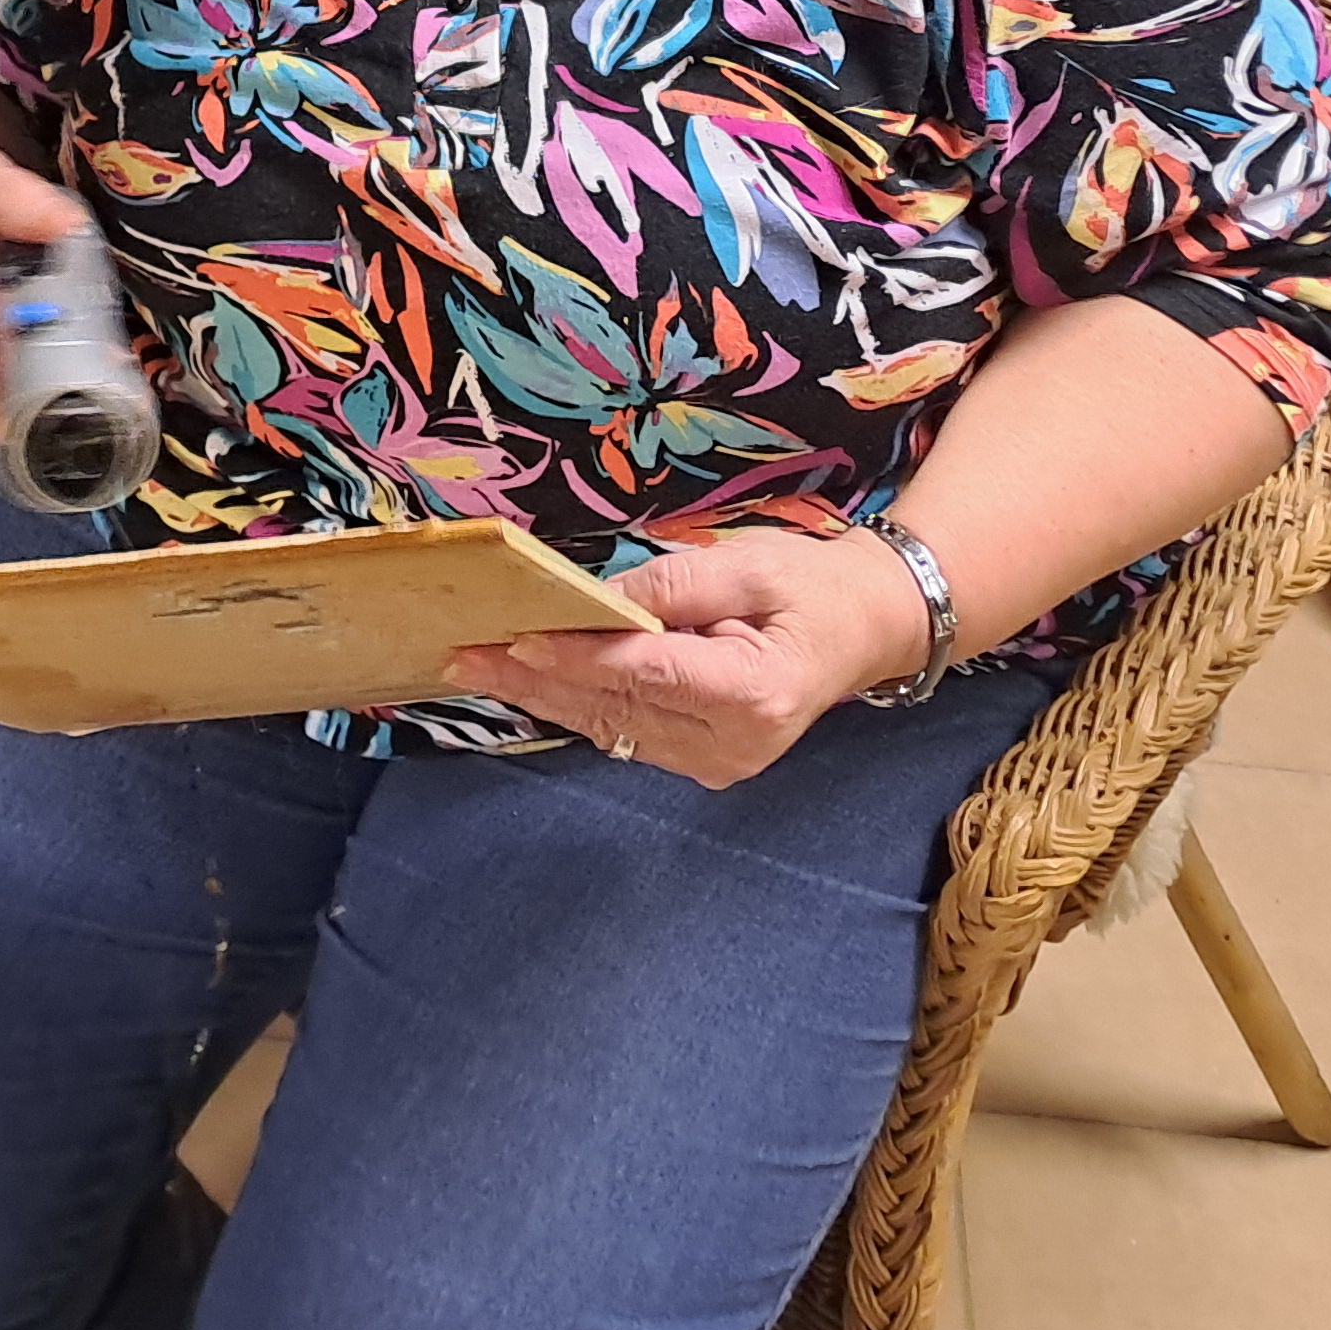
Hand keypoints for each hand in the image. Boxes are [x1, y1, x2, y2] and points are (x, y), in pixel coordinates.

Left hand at [440, 526, 941, 789]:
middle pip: (616, 707)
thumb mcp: (751, 565)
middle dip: (537, 679)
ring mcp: (717, 763)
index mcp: (754, 693)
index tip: (517, 639)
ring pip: (611, 726)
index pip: (646, 672)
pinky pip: (625, 732)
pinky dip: (576, 705)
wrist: (864, 632)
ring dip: (543, 696)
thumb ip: (677, 585)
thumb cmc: (812, 588)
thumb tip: (600, 596)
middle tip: (466, 657)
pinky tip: (528, 684)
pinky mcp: (702, 764)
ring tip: (476, 670)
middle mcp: (733, 744)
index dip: (578, 657)